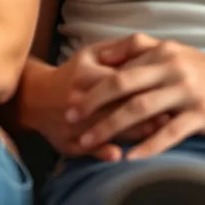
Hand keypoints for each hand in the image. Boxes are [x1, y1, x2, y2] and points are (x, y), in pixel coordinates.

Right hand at [24, 41, 169, 161]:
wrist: (36, 96)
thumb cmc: (72, 73)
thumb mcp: (89, 53)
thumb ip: (117, 50)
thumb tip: (145, 52)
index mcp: (86, 75)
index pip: (120, 83)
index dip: (143, 89)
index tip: (166, 94)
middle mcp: (79, 99)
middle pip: (116, 109)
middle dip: (143, 116)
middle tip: (168, 119)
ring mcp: (73, 122)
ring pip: (106, 131)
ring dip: (130, 136)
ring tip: (154, 137)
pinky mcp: (68, 142)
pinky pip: (88, 151)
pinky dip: (104, 153)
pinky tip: (119, 155)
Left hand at [69, 34, 204, 159]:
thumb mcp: (177, 53)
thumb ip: (145, 53)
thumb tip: (107, 57)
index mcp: (161, 51)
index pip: (118, 65)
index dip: (92, 80)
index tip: (70, 95)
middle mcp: (170, 67)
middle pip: (121, 84)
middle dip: (92, 102)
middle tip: (69, 118)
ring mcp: (186, 91)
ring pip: (139, 109)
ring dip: (110, 126)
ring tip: (89, 141)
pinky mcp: (201, 114)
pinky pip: (169, 132)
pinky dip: (147, 146)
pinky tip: (130, 158)